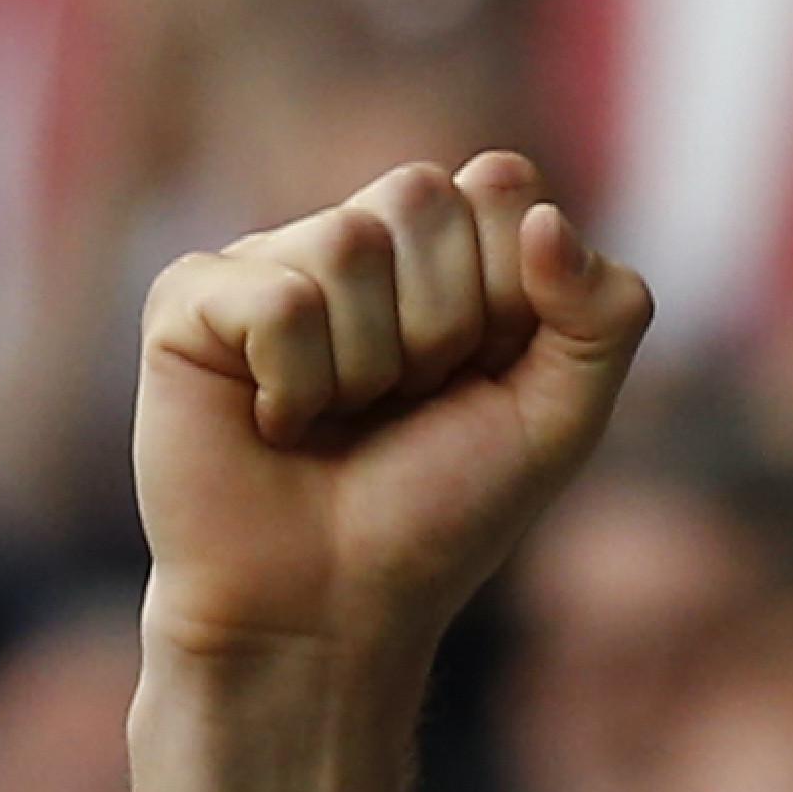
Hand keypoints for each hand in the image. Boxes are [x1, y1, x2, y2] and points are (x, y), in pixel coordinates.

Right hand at [136, 154, 655, 673]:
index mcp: (449, 253)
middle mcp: (358, 240)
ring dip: (367, 365)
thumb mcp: (557, 420)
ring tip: (339, 418)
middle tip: (406, 401)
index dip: (509, 292)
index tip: (483, 375)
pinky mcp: (192, 298)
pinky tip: (276, 422)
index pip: (501, 185)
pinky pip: (277, 298)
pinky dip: (296, 384)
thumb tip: (545, 216)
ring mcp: (270, 261)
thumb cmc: (441, 512)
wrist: (330, 606)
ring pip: (346, 243)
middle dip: (440, 325)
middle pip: (422, 197)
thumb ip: (600, 317)